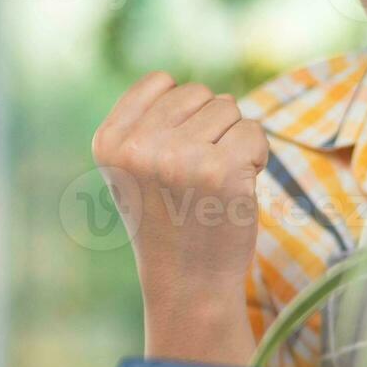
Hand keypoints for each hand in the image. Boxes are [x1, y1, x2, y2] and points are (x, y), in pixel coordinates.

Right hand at [92, 72, 268, 316]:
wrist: (189, 284)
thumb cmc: (168, 223)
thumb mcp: (135, 170)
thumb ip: (148, 123)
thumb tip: (188, 88)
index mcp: (109, 142)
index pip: (160, 82)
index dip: (180, 115)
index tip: (174, 160)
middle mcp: (138, 147)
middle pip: (198, 93)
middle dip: (209, 128)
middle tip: (197, 179)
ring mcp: (179, 158)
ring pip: (229, 107)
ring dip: (233, 142)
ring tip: (215, 185)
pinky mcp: (221, 170)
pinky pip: (254, 131)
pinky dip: (256, 157)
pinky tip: (238, 190)